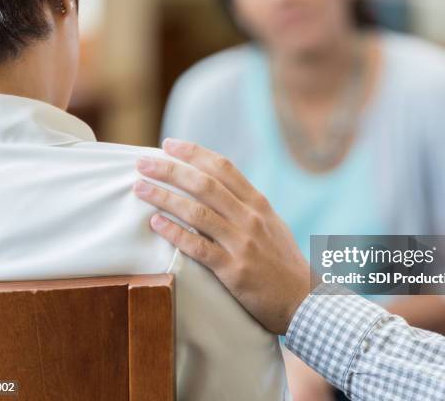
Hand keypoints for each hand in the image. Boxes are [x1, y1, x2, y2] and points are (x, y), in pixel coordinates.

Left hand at [133, 139, 310, 333]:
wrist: (305, 300)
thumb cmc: (284, 262)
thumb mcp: (272, 225)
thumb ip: (247, 207)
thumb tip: (217, 190)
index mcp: (259, 204)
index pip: (224, 168)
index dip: (194, 153)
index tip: (169, 144)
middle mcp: (251, 219)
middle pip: (205, 185)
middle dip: (170, 170)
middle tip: (142, 162)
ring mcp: (243, 244)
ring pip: (197, 213)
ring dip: (164, 198)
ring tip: (140, 188)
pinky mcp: (234, 270)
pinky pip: (198, 248)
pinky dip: (175, 233)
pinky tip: (155, 223)